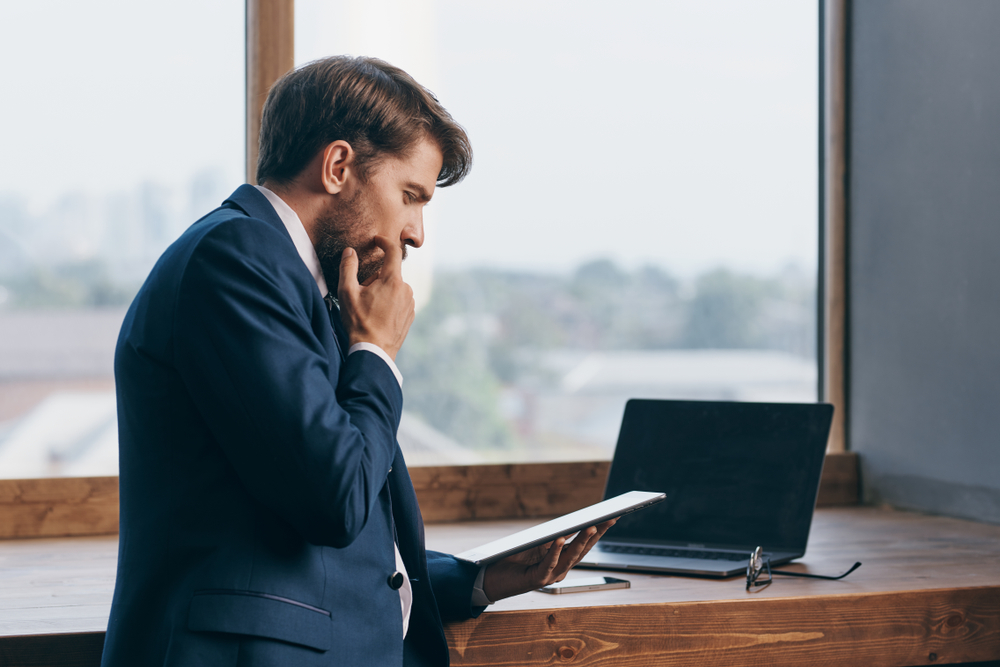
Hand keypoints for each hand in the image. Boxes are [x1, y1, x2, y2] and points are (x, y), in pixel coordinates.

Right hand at [337, 236, 414, 358]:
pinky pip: (399, 301)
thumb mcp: (347, 293)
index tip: (377, 239)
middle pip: (389, 273)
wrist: (374, 351)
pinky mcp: (410, 315)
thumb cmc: (359, 322)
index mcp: (392, 280)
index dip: (384, 242)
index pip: (392, 252)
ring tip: (369, 309)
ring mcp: (410, 303)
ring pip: (394, 288)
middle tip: (362, 294)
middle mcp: (406, 289)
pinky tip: (378, 316)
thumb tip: (349, 251)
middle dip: (375, 278)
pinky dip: (389, 302)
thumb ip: (348, 268)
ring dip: (383, 291)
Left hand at [482, 519, 615, 601]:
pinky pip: (548, 564)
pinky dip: (555, 551)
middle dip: (597, 534)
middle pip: (582, 550)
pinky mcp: (537, 579)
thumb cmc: (514, 559)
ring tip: (591, 527)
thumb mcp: (538, 544)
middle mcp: (560, 569)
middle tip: (609, 518)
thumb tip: (571, 523)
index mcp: (562, 560)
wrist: (492, 578)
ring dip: (581, 542)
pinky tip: (560, 538)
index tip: (612, 517)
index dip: (599, 532)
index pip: (585, 544)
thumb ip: (554, 537)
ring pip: (570, 558)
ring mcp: (551, 575)